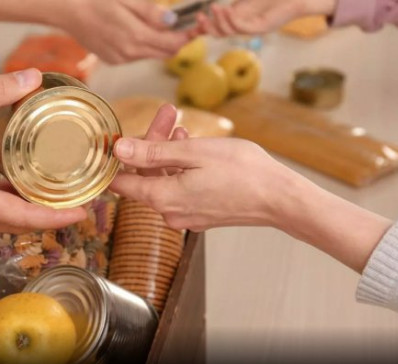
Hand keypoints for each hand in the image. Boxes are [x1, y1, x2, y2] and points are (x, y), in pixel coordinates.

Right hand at [0, 69, 86, 232]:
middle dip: (48, 217)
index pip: (19, 215)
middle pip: (13, 223)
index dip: (54, 216)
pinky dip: (7, 202)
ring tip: (58, 197)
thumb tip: (31, 79)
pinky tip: (20, 185)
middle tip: (79, 204)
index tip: (81, 212)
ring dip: (28, 211)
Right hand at [57, 0, 190, 63]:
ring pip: (151, 54)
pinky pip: (137, 55)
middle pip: (165, 52)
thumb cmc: (96, 0)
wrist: (67, 11)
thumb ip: (151, 12)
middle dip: (176, 41)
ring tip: (158, 26)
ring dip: (159, 43)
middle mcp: (129, 53)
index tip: (195, 26)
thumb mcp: (126, 0)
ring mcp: (120, 59)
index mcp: (135, 37)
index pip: (172, 44)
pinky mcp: (113, 60)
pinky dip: (143, 46)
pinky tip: (136, 31)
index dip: (187, 36)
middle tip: (183, 26)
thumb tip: (172, 21)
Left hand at [108, 113, 391, 271]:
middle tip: (168, 112)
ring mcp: (186, 216)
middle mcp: (170, 212)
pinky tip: (192, 146)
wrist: (280, 199)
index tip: (119, 137)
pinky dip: (182, 167)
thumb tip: (118, 150)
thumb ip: (153, 152)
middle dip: (152, 142)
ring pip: (165, 179)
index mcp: (162, 197)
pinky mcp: (202, 214)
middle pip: (146, 175)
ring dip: (169, 152)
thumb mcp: (194, 153)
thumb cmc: (243, 172)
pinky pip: (180, 188)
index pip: (120, 183)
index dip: (116, 159)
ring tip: (182, 124)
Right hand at [190, 0, 336, 37]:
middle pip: (221, 33)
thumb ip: (237, 3)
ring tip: (215, 8)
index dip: (206, 26)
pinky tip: (227, 10)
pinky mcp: (261, 27)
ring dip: (220, 21)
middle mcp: (245, 27)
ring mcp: (253, 28)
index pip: (219, 27)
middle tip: (199, 16)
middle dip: (208, 26)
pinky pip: (242, 28)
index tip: (197, 17)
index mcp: (241, 20)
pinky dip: (232, 20)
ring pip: (230, 31)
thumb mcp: (248, 0)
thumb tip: (226, 4)